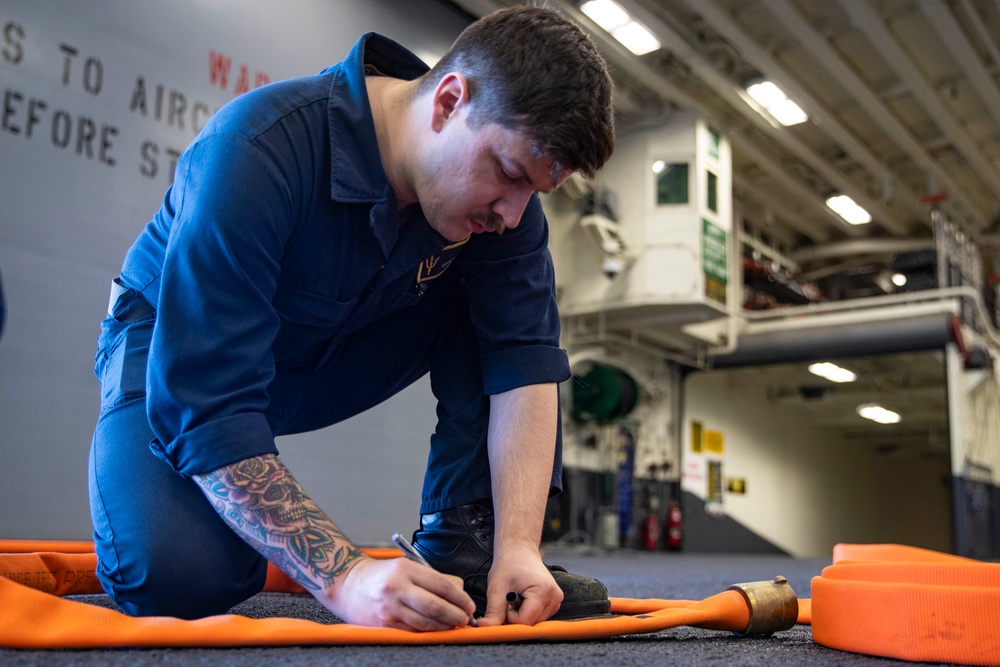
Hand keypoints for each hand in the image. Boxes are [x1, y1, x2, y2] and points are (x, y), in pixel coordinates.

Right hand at [323, 556, 476, 630]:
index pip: (441, 584)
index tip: (469, 604)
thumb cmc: (381, 575)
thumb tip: (458, 591)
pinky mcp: (385, 623)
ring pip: (425, 621)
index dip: (459, 597)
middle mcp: (398, 587)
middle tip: (465, 618)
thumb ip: (431, 578)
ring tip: (454, 624)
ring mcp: (390, 607)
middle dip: (455, 614)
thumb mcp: (405, 566)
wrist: (348, 585)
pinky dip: (428, 631)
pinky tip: (436, 629)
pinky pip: (412, 630)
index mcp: (405, 569)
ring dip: (444, 625)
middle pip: (435, 605)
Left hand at [476, 541, 561, 625]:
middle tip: (510, 597)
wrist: (520, 550)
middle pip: (531, 623)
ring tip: (518, 595)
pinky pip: (539, 617)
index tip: (505, 600)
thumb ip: (493, 612)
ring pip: (535, 622)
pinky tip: (524, 597)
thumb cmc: (508, 565)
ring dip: (522, 614)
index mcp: (543, 591)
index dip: (510, 616)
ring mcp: (557, 600)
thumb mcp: (497, 588)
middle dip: (516, 616)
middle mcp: (555, 597)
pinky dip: (528, 611)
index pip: (525, 621)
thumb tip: (484, 629)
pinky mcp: (555, 602)